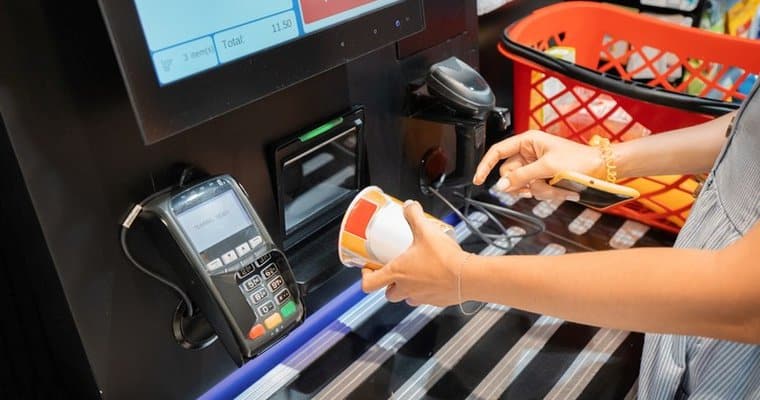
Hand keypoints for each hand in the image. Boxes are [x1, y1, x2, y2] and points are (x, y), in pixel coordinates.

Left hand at [361, 201, 466, 306]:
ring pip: (407, 298)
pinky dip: (427, 290)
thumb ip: (414, 216)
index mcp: (397, 273)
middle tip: (394, 271)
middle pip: (388, 294)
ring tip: (415, 274)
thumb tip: (409, 206)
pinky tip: (435, 277)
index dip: (366, 277)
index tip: (369, 269)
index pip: (369, 284)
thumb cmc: (444, 259)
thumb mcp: (425, 230)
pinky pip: (426, 298)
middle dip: (389, 284)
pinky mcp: (436, 301)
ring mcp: (421, 297)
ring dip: (407, 289)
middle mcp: (406, 288)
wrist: (468, 277)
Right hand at [472, 130, 602, 200]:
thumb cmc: (579, 160)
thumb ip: (522, 176)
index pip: (498, 152)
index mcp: (527, 141)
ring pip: (522, 185)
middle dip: (523, 184)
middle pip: (509, 174)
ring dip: (538, 191)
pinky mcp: (543, 179)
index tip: (478, 180)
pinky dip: (546, 194)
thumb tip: (501, 186)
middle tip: (537, 186)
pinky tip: (560, 192)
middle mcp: (529, 153)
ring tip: (556, 188)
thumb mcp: (547, 167)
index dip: (486, 165)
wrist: (601, 169)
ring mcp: (536, 167)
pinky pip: (534, 191)